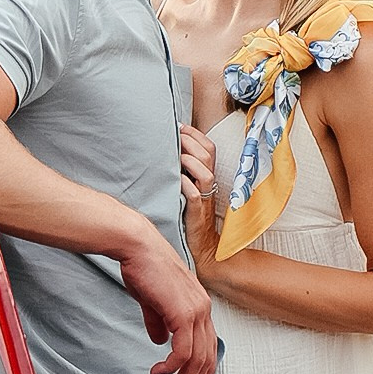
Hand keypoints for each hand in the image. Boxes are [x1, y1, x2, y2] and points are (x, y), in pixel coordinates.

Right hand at [114, 222, 218, 373]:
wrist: (137, 247)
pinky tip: (158, 371)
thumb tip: (159, 341)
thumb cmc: (143, 267)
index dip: (205, 370)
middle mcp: (204, 310)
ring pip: (196, 359)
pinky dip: (171, 367)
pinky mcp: (182, 313)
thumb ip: (159, 321)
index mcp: (200, 306)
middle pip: (206, 358)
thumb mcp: (153, 300)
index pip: (210, 346)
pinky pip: (182, 352)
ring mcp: (196, 311)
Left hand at [178, 120, 217, 262]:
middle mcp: (208, 185)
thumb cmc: (189, 215)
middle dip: (190, 142)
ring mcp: (204, 199)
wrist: (202, 247)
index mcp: (207, 176)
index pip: (208, 147)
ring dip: (189, 161)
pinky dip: (185, 185)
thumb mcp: (187, 188)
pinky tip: (175, 180)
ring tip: (174, 156)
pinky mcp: (196, 213)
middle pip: (207, 154)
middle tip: (173, 136)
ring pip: (205, 173)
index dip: (195, 134)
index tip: (178, 126)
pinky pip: (195, 196)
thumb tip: (163, 149)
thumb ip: (182, 170)